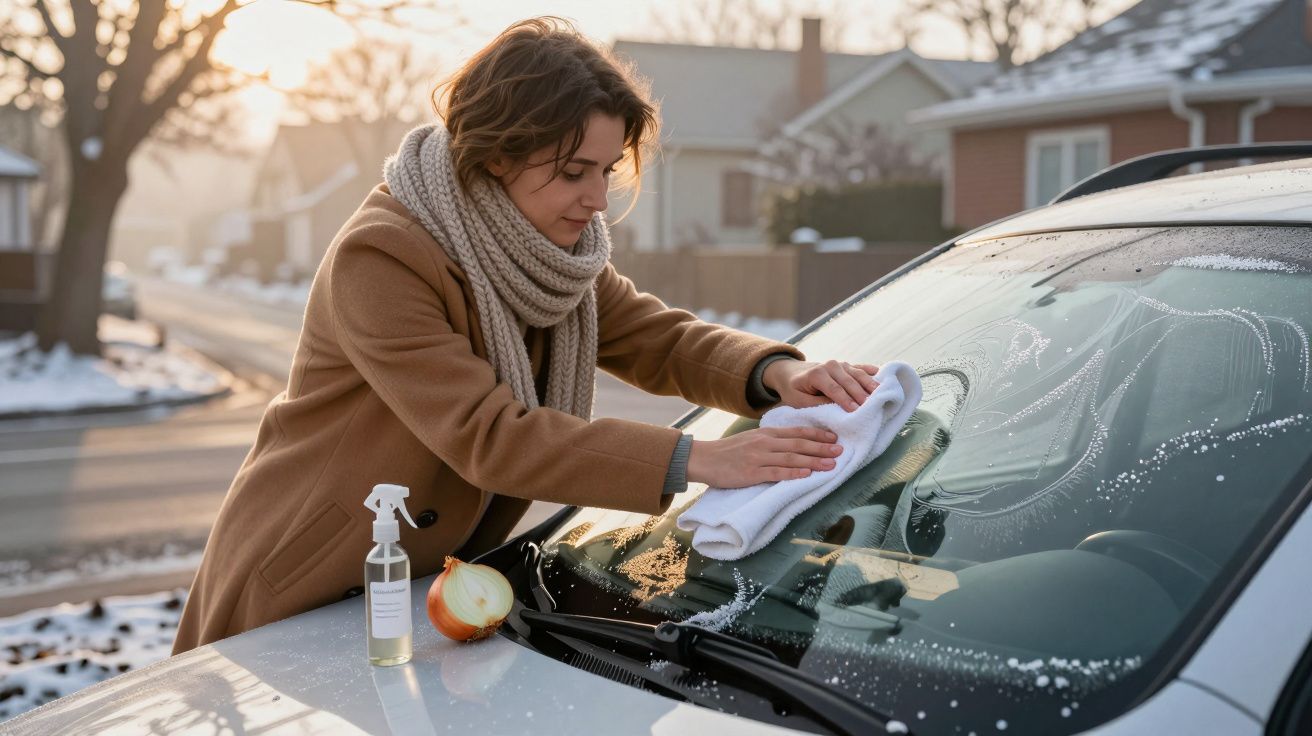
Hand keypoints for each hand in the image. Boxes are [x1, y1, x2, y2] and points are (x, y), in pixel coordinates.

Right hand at [686, 426, 843, 488]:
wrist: (705, 458)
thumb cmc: (729, 451)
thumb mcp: (752, 439)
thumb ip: (771, 440)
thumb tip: (793, 443)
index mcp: (766, 434)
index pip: (797, 432)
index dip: (817, 435)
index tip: (834, 437)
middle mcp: (765, 443)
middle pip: (799, 445)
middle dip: (821, 448)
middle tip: (841, 450)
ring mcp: (759, 458)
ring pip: (792, 458)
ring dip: (813, 461)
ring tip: (831, 464)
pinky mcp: (752, 473)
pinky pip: (776, 473)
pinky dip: (793, 473)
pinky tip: (807, 474)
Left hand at [763, 359, 879, 411]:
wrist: (792, 373)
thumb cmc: (795, 390)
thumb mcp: (799, 401)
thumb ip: (816, 405)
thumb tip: (837, 409)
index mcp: (816, 374)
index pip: (834, 389)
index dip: (845, 400)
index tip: (855, 411)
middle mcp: (830, 366)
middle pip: (849, 381)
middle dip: (860, 394)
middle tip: (871, 407)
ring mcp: (841, 364)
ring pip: (858, 374)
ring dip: (870, 384)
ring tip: (881, 394)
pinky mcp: (848, 366)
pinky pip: (861, 368)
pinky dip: (872, 371)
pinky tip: (882, 376)